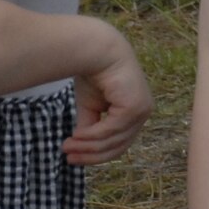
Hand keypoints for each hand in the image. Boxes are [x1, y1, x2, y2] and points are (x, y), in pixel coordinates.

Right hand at [66, 28, 152, 165]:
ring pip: (113, 141)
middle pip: (118, 146)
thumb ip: (90, 126)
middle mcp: (142, 113)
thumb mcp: (91, 106)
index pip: (119, 143)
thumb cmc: (94, 74)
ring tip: (66, 147)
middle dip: (91, 155)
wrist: (97, 51)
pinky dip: (91, 136)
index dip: (96, 154)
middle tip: (68, 158)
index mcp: (135, 113)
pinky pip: (110, 130)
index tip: (73, 158)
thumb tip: (81, 147)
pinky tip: (75, 136)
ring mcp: (141, 111)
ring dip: (87, 147)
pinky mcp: (134, 108)